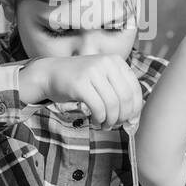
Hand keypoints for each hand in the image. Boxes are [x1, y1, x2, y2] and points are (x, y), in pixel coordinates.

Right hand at [19, 55, 143, 129]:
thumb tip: (135, 120)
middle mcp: (106, 63)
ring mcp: (92, 72)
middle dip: (124, 116)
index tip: (131, 121)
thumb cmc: (79, 81)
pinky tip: (97, 122)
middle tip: (117, 125)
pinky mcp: (80, 84)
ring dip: (111, 120)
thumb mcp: (103, 79)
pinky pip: (98, 108)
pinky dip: (100, 119)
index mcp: (115, 61)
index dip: (136, 109)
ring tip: (105, 125)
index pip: (135, 88)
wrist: (49, 74)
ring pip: (113, 104)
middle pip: (126, 97)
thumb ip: (119, 93)